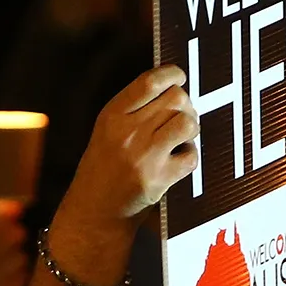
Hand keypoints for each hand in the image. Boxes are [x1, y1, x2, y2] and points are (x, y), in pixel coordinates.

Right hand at [0, 212, 29, 285]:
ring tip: (5, 265)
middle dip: (16, 236)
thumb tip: (13, 206)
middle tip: (11, 243)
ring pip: (21, 256)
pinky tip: (8, 279)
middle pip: (13, 237)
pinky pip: (24, 274)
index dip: (9, 217)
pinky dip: (20, 274)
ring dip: (18, 257)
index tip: (15, 213)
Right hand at [63, 65, 199, 224]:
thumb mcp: (107, 129)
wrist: (94, 211)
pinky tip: (176, 161)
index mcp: (112, 115)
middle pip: (176, 99)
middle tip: (181, 116)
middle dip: (186, 105)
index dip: (172, 74)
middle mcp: (128, 132)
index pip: (149, 82)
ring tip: (181, 138)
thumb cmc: (104, 166)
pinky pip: (191, 156)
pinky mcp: (159, 179)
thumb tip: (174, 87)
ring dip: (191, 129)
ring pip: (188, 123)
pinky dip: (189, 158)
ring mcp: (144, 156)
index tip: (180, 77)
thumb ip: (134, 108)